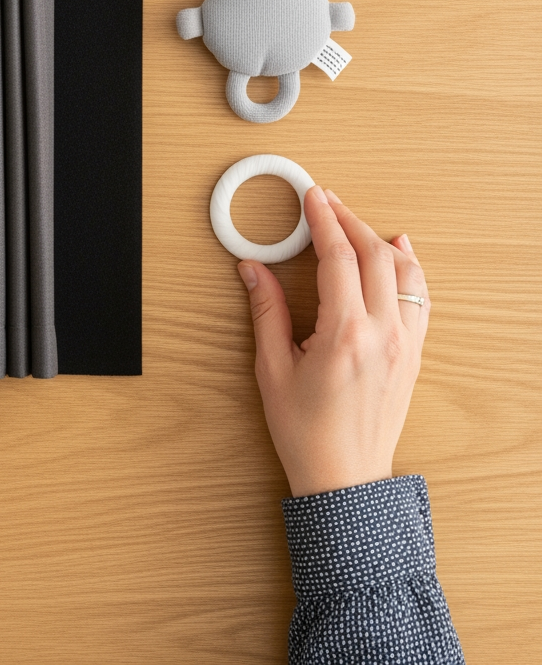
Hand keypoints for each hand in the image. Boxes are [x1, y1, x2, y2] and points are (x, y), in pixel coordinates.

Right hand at [237, 186, 429, 496]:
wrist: (344, 477)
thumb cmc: (304, 430)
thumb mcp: (272, 368)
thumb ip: (266, 311)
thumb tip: (252, 269)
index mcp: (345, 334)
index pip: (338, 257)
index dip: (323, 220)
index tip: (312, 197)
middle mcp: (384, 334)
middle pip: (373, 255)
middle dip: (349, 220)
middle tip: (326, 202)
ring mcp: (406, 344)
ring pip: (404, 272)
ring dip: (379, 239)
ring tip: (356, 221)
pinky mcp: (414, 355)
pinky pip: (421, 298)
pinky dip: (410, 268)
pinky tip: (400, 251)